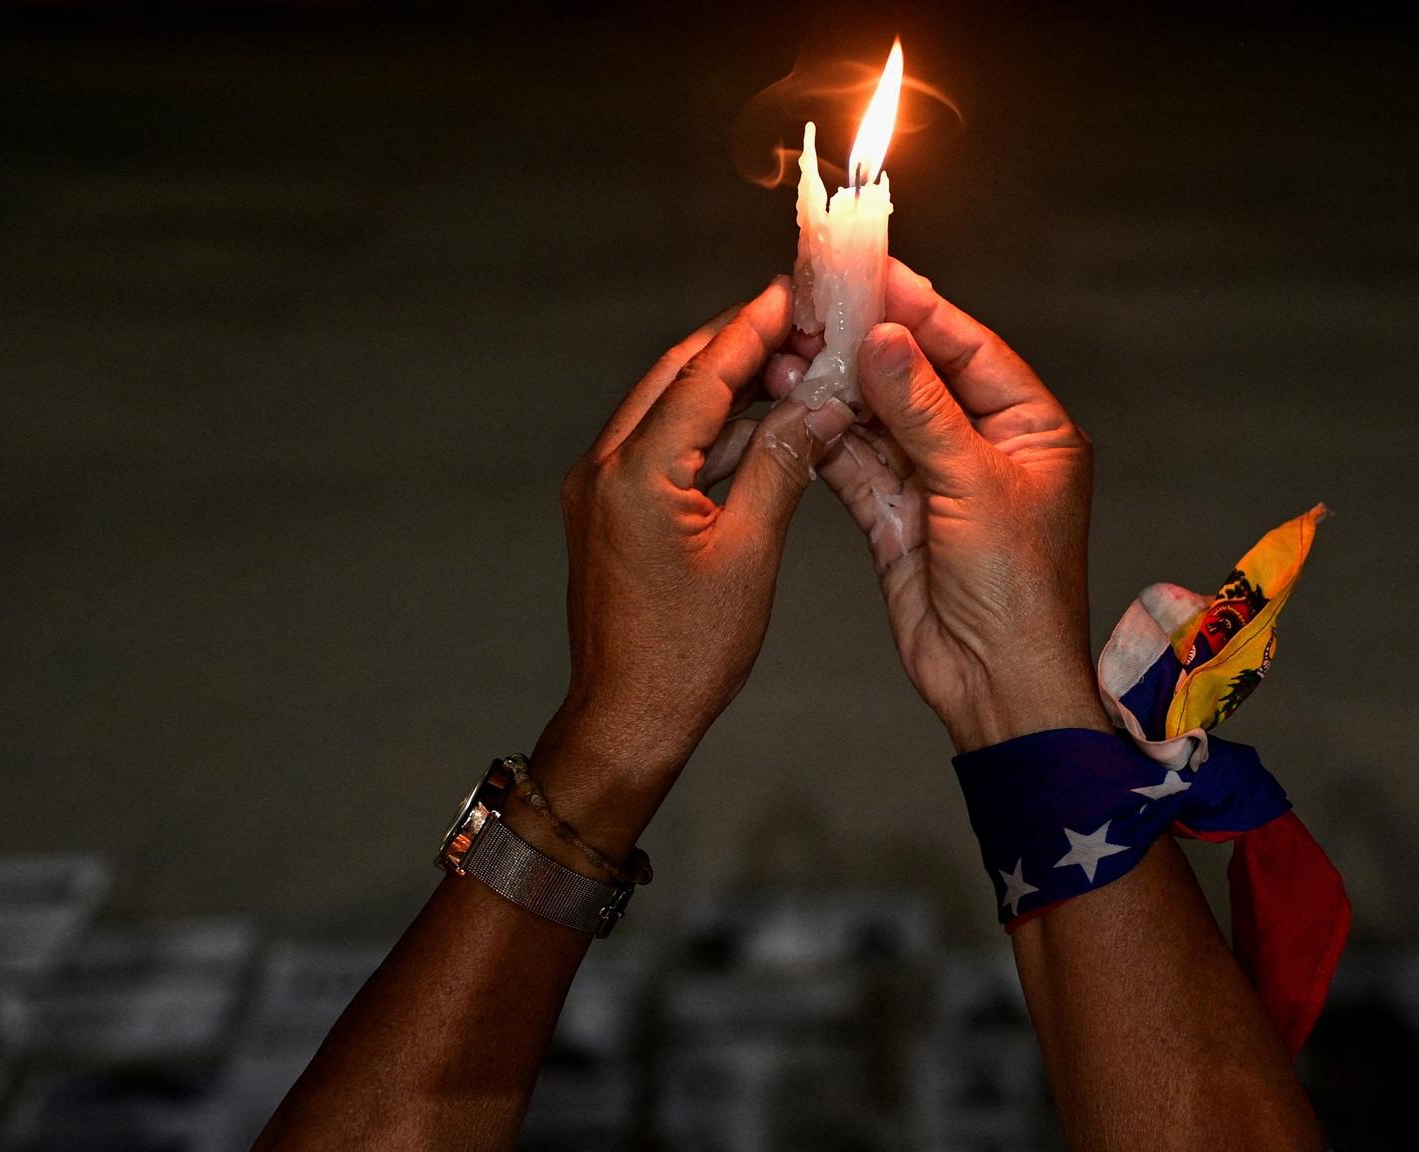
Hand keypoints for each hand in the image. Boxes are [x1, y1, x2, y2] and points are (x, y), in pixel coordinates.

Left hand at [536, 279, 854, 845]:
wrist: (628, 718)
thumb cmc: (687, 652)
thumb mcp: (751, 552)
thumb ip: (781, 465)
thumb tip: (818, 405)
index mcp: (636, 472)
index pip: (703, 374)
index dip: (754, 328)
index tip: (793, 293)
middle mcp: (604, 468)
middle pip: (677, 377)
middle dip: (738, 346)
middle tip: (797, 321)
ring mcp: (600, 491)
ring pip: (668, 412)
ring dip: (726, 390)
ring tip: (791, 369)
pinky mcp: (608, 514)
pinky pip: (661, 452)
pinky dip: (708, 435)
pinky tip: (758, 428)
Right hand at [779, 260, 1111, 751]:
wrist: (996, 684)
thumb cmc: (1019, 594)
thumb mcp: (976, 487)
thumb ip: (924, 411)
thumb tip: (885, 340)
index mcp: (1031, 429)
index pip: (970, 348)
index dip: (919, 308)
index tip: (870, 271)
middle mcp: (985, 447)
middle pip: (919, 376)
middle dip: (867, 344)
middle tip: (815, 304)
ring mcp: (937, 482)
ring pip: (880, 418)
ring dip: (837, 389)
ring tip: (791, 350)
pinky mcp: (896, 517)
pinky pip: (856, 464)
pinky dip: (826, 438)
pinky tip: (794, 405)